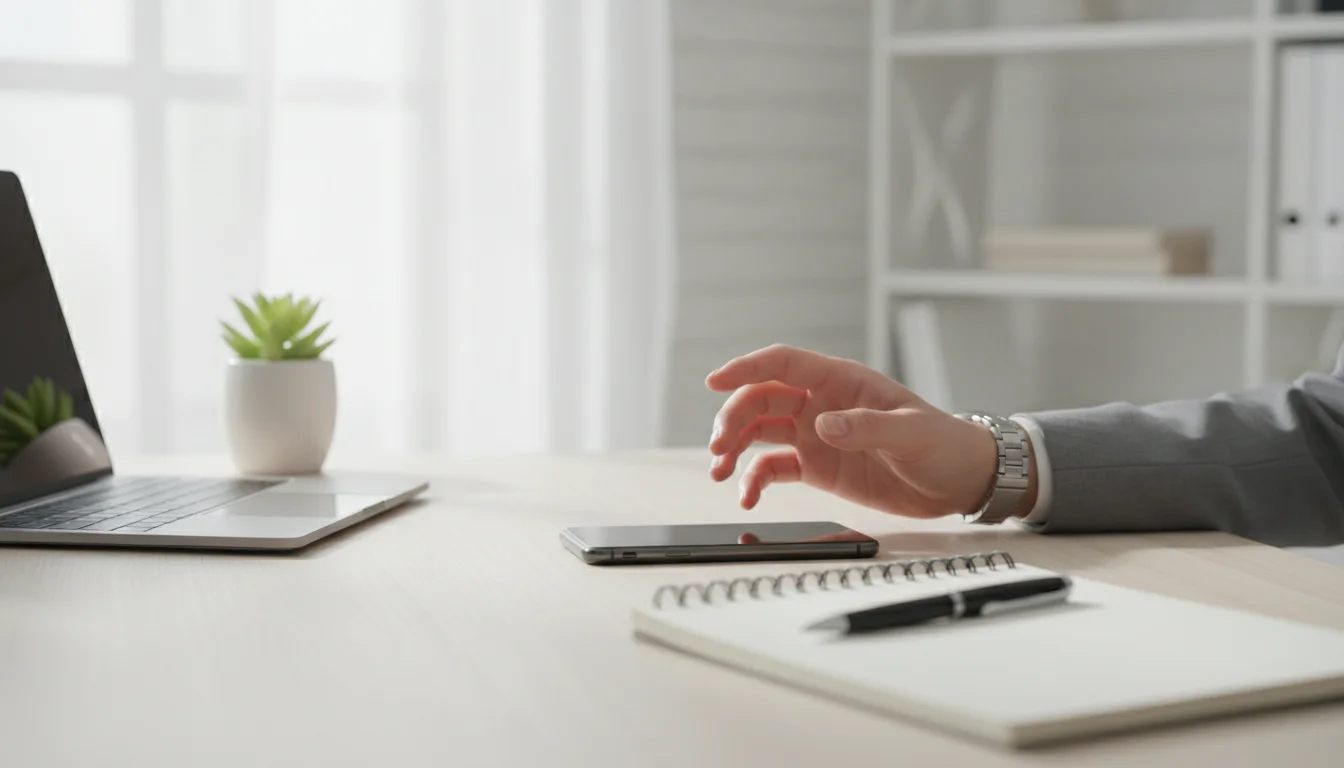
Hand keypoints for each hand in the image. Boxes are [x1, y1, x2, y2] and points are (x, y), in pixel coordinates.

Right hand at [706, 344, 1035, 518]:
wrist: (960, 480)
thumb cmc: (944, 444)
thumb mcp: (912, 432)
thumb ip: (868, 426)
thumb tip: (824, 426)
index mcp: (841, 381)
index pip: (783, 364)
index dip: (746, 367)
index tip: (714, 381)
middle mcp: (820, 403)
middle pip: (760, 399)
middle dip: (732, 418)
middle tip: (718, 448)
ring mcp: (815, 435)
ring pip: (758, 431)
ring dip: (732, 447)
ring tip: (719, 472)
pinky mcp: (817, 466)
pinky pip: (773, 468)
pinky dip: (754, 481)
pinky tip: (748, 498)